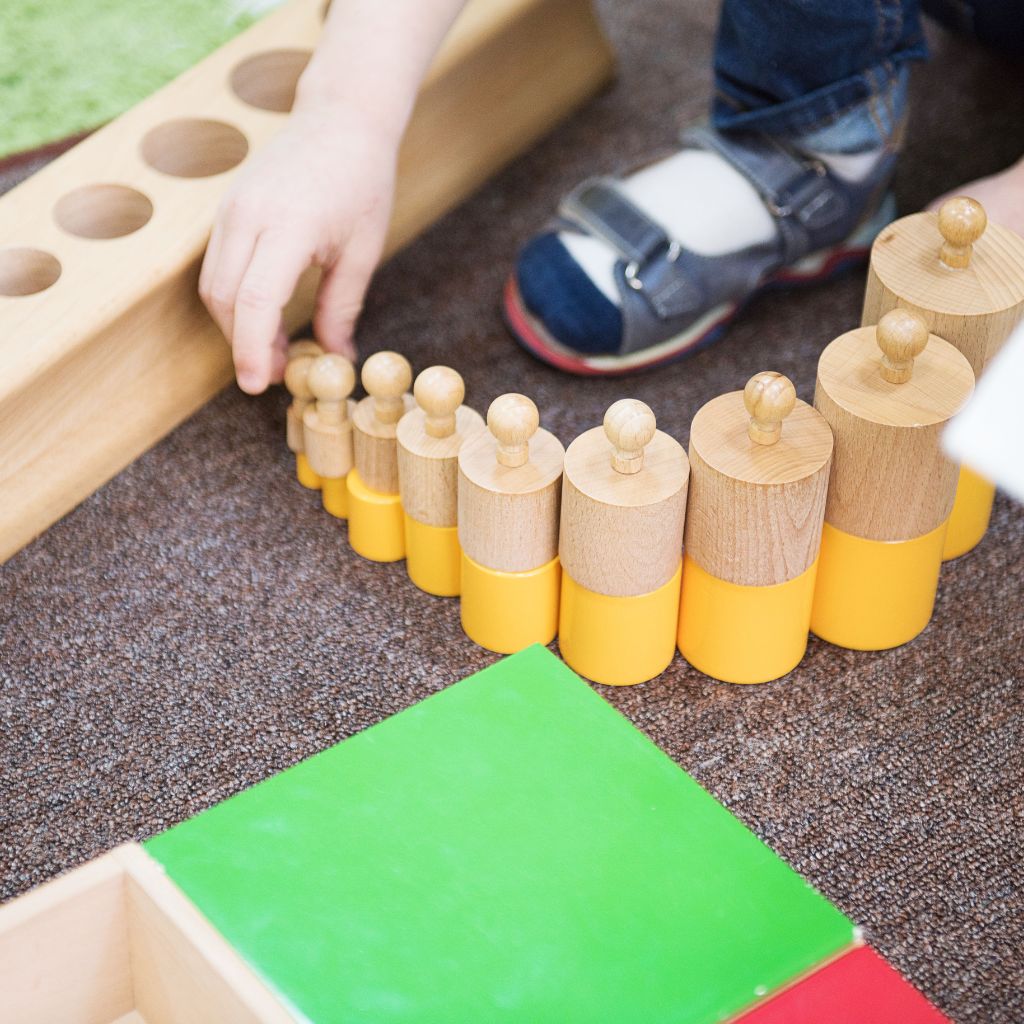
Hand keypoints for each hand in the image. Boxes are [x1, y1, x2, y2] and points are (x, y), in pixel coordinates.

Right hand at [199, 106, 396, 393]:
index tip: (260, 384)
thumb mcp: (362, 252)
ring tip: (274, 351)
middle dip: (243, 345)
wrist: (341, 119)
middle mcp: (248, 215)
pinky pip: (217, 266)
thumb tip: (336, 360)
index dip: (252, 349)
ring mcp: (230, 209)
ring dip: (236, 326)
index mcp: (288, 226)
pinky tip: (265, 319)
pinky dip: (235, 301)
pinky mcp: (226, 209)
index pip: (254, 301)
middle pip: (224, 299)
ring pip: (213, 285)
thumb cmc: (362, 182)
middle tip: (275, 374)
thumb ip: (342, 309)